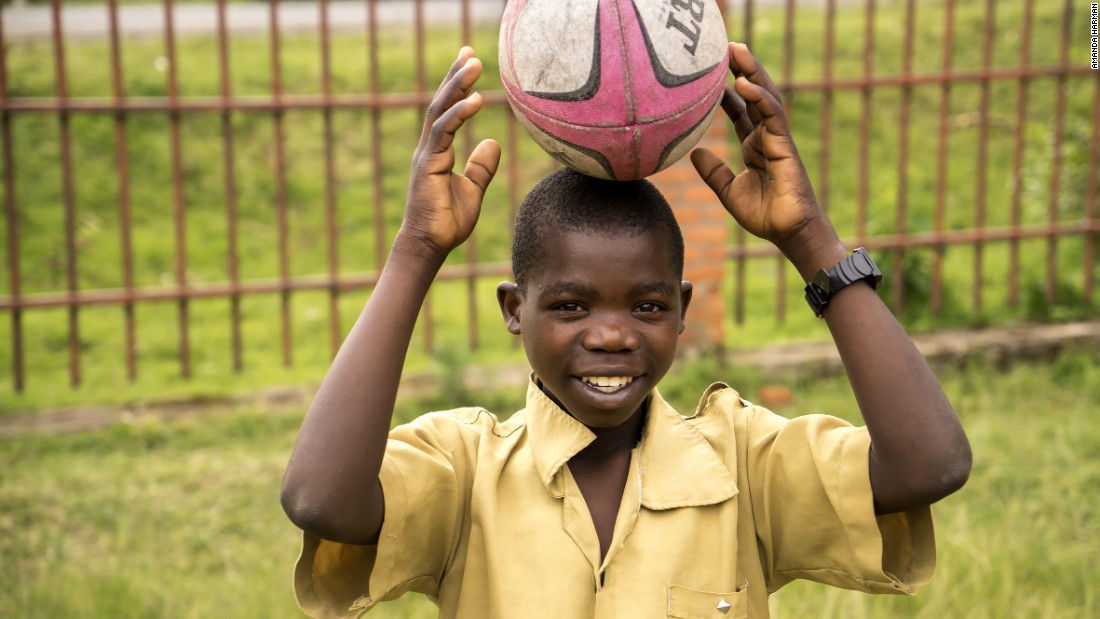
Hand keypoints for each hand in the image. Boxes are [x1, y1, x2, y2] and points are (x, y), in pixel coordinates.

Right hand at [401, 47, 500, 258]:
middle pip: (441, 103)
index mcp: (437, 151)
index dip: (458, 86)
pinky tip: (475, 99)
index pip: (447, 110)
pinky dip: (459, 114)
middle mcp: (428, 148)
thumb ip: (481, 167)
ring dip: (457, 86)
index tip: (469, 61)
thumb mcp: (472, 190)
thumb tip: (493, 142)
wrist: (429, 245)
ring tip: (473, 63)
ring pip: (440, 111)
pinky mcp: (427, 164)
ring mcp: (426, 154)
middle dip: (455, 76)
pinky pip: (444, 132)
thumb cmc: (447, 222)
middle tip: (470, 51)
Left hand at [690, 43, 836, 258]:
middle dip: (741, 69)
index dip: (726, 90)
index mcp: (754, 144)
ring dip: (751, 72)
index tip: (709, 72)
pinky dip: (759, 98)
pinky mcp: (785, 146)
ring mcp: (777, 139)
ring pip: (765, 97)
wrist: (787, 232)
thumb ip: (714, 172)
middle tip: (725, 46)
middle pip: (754, 95)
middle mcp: (766, 136)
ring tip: (736, 50)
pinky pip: (772, 115)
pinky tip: (744, 84)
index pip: (740, 109)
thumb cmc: (764, 214)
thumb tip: (694, 151)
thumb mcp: (729, 191)